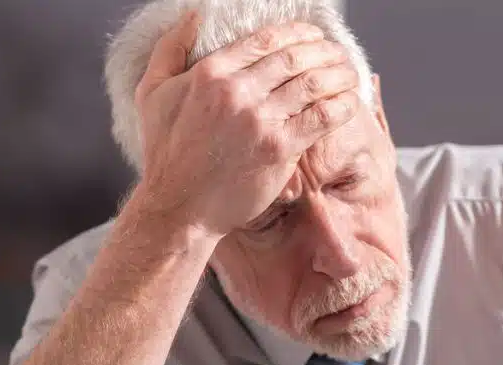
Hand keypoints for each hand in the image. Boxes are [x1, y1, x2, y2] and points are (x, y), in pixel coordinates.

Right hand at [129, 12, 361, 234]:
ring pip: (313, 84)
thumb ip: (170, 50)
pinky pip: (321, 118)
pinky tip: (350, 103)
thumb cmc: (165, 154)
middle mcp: (237, 90)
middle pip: (295, 57)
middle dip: (325, 51)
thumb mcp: (152, 93)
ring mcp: (259, 120)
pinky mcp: (278, 148)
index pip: (267, 39)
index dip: (298, 33)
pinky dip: (341, 107)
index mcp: (210, 72)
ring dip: (339, 75)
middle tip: (338, 54)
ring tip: (350, 75)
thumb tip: (193, 17)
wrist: (179, 208)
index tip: (314, 37)